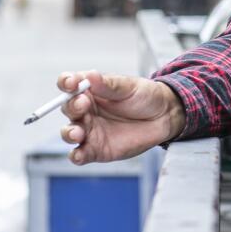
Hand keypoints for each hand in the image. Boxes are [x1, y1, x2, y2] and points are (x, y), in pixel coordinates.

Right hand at [58, 70, 185, 164]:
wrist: (164, 117)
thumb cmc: (145, 97)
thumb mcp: (130, 86)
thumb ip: (109, 84)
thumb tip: (90, 75)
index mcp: (90, 90)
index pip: (69, 84)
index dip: (66, 82)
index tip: (71, 83)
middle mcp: (85, 111)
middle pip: (68, 108)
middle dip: (72, 107)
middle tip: (83, 105)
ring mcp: (89, 131)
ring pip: (69, 132)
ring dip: (69, 133)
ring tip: (78, 133)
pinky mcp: (96, 149)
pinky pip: (80, 154)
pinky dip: (76, 156)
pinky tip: (79, 154)